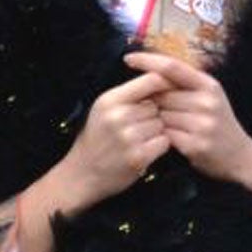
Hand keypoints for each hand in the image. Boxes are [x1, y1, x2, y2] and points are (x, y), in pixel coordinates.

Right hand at [47, 70, 171, 212]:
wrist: (82, 174)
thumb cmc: (96, 138)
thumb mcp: (103, 109)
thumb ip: (128, 94)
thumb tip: (163, 78)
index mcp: (110, 100)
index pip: (151, 80)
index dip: (165, 84)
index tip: (170, 89)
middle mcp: (118, 116)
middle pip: (158, 105)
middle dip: (155, 114)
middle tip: (139, 126)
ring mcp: (129, 137)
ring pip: (162, 124)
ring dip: (158, 131)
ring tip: (140, 139)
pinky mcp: (138, 156)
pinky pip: (164, 142)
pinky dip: (160, 146)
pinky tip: (146, 149)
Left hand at [127, 49, 251, 185]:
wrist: (239, 156)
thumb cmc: (217, 122)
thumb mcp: (209, 96)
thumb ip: (184, 83)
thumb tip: (149, 70)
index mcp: (209, 85)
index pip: (172, 66)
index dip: (148, 61)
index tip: (128, 58)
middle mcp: (207, 102)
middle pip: (162, 94)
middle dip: (154, 101)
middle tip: (160, 110)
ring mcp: (202, 124)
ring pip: (161, 115)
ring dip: (157, 120)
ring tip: (170, 126)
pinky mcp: (196, 144)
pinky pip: (165, 135)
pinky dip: (163, 136)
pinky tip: (173, 138)